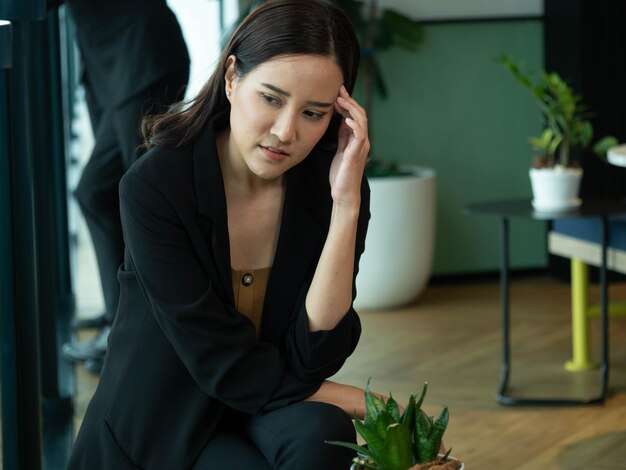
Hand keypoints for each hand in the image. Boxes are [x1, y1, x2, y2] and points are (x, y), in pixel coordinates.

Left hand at [329, 86, 369, 207]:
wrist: (344, 193)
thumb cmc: (341, 174)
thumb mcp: (340, 150)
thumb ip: (343, 136)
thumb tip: (341, 121)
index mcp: (357, 139)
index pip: (356, 116)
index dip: (348, 103)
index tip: (337, 93)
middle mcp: (362, 141)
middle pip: (360, 115)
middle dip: (350, 101)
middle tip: (339, 91)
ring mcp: (361, 147)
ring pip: (362, 122)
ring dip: (351, 109)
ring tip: (341, 100)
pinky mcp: (356, 154)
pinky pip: (360, 136)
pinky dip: (355, 126)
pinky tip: (346, 119)